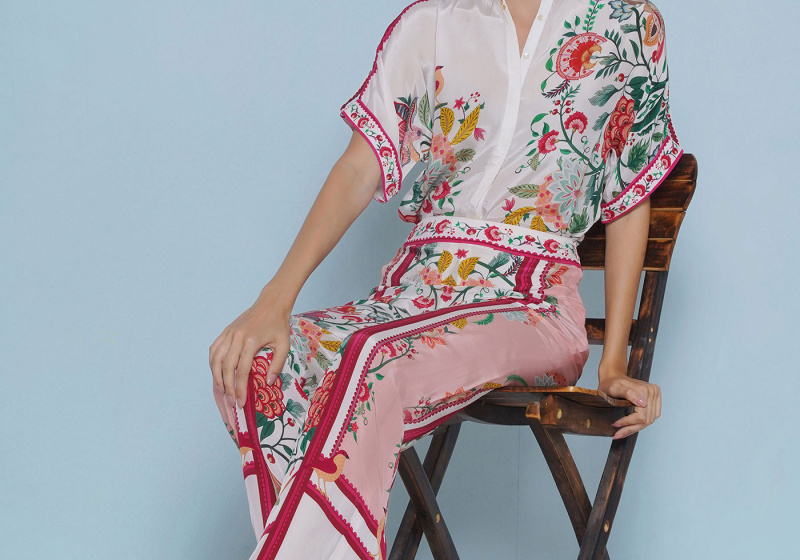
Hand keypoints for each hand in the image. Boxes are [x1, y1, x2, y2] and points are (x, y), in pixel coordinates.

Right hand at [209, 286, 291, 407]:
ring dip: (216, 377)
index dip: (240, 388)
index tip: (241, 402)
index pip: (242, 370)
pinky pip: (214, 349)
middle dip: (228, 387)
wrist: (271, 304)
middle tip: (232, 401)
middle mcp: (236, 338)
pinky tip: (216, 373)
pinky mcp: (226, 331)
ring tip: (222, 391)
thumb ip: (277, 365)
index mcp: (251, 341)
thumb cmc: (279, 325)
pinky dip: (212, 362)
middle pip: (226, 367)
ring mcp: (229, 333)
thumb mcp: (284, 345)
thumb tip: (268, 383)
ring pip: (216, 359)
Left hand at [598, 371, 661, 439]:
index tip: (615, 424)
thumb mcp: (616, 387)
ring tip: (621, 433)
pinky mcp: (654, 402)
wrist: (613, 377)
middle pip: (646, 419)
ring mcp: (655, 398)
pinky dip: (639, 424)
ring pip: (649, 421)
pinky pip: (650, 418)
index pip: (642, 415)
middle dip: (631, 428)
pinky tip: (629, 427)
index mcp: (647, 390)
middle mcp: (654, 393)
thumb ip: (629, 393)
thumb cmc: (612, 383)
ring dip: (635, 428)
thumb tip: (643, 403)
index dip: (628, 422)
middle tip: (617, 434)